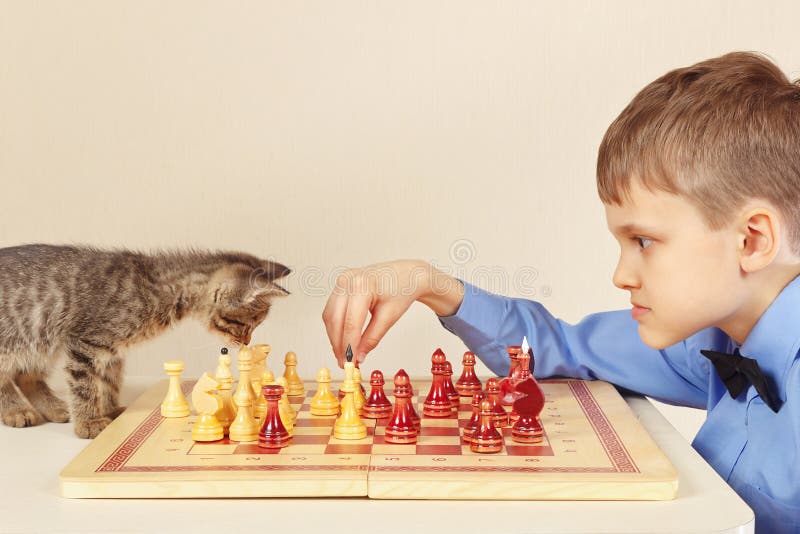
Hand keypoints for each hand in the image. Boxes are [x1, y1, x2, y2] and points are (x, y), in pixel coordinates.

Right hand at [322, 260, 463, 367]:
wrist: (407, 273)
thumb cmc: (402, 290)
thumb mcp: (390, 316)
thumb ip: (372, 338)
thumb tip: (358, 357)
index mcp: (362, 285)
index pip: (351, 322)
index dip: (349, 346)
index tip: (350, 364)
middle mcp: (347, 280)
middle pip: (336, 320)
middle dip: (339, 345)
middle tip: (345, 364)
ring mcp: (341, 281)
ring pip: (330, 316)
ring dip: (334, 338)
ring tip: (344, 356)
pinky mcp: (340, 285)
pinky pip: (332, 310)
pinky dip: (335, 327)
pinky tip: (342, 341)